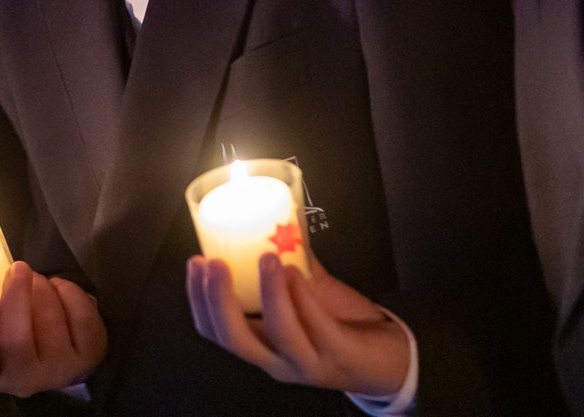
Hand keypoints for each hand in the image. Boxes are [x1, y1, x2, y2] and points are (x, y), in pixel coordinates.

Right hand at [0, 261, 105, 396]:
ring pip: (49, 324)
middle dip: (16, 298)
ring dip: (42, 291)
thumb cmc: (3, 336)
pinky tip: (57, 287)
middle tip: (17, 268)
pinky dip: (69, 293)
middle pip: (17, 340)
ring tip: (34, 277)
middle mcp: (24, 380)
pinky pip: (82, 317)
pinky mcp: (89, 354)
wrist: (52, 353)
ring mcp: (60, 369)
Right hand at [187, 251, 411, 398]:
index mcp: (261, 344)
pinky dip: (303, 297)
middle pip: (235, 338)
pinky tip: (296, 271)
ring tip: (266, 257)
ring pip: (279, 334)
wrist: (388, 358)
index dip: (198, 299)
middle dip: (219, 300)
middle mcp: (278, 361)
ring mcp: (308, 363)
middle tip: (215, 263)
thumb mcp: (306, 294)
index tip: (195, 262)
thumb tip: (275, 221)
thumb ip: (288, 267)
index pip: (215, 331)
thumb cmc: (340, 325)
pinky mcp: (339, 356)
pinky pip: (318, 327)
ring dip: (269, 293)